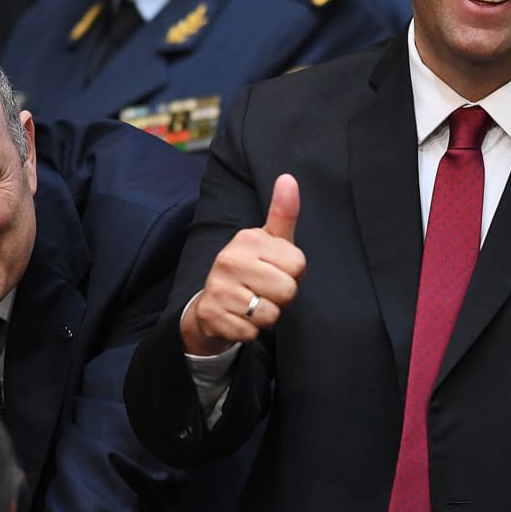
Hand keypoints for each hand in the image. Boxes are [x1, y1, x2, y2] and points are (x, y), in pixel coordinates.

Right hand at [180, 174, 306, 356]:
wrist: (212, 305)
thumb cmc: (251, 269)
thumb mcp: (269, 241)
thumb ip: (283, 213)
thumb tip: (289, 178)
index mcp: (247, 238)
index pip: (298, 264)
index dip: (293, 274)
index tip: (276, 271)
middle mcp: (229, 259)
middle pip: (287, 290)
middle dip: (282, 297)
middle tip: (265, 291)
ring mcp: (218, 288)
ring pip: (270, 314)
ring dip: (267, 316)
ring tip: (252, 304)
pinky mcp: (212, 316)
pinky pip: (252, 333)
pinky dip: (250, 331)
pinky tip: (239, 319)